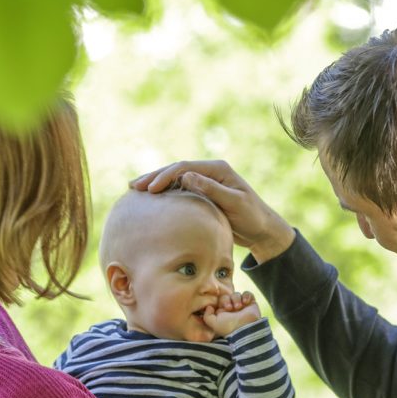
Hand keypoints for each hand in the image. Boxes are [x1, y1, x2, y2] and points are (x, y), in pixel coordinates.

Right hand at [131, 160, 295, 262]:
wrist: (262, 230)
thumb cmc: (252, 217)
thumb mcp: (235, 203)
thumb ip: (212, 189)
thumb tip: (186, 176)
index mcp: (218, 169)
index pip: (185, 167)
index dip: (165, 176)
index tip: (150, 189)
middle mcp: (210, 172)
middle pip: (176, 170)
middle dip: (154, 177)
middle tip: (134, 186)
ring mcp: (206, 182)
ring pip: (175, 179)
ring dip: (155, 183)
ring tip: (135, 189)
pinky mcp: (203, 194)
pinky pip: (179, 190)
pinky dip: (164, 192)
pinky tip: (149, 198)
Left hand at [202, 291, 260, 336]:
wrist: (244, 329)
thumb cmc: (228, 327)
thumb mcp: (213, 323)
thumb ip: (207, 316)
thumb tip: (209, 307)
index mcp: (224, 312)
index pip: (220, 300)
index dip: (222, 302)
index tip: (224, 308)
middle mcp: (232, 309)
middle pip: (228, 296)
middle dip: (228, 300)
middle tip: (230, 308)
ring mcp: (242, 306)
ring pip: (237, 294)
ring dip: (237, 299)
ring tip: (238, 307)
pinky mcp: (251, 304)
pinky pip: (248, 294)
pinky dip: (246, 296)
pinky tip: (245, 302)